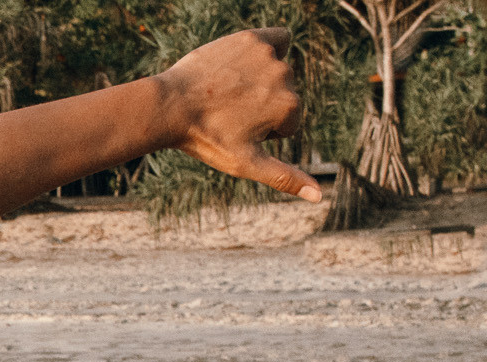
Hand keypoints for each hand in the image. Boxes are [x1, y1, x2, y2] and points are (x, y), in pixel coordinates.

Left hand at [158, 29, 322, 202]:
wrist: (168, 107)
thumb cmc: (205, 139)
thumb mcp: (246, 163)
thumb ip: (285, 177)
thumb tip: (320, 197)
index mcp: (289, 108)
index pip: (287, 123)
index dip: (261, 131)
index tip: (234, 129)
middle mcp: (285, 77)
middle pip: (281, 96)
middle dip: (260, 106)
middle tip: (225, 113)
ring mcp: (268, 55)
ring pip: (274, 73)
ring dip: (256, 82)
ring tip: (224, 93)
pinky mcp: (251, 38)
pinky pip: (277, 38)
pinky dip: (265, 50)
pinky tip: (240, 64)